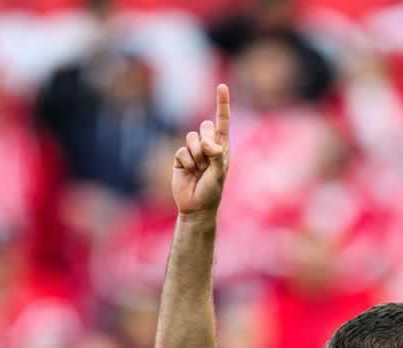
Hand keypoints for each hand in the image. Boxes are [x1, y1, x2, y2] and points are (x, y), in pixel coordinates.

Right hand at [172, 84, 229, 218]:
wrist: (195, 207)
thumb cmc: (212, 191)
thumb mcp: (219, 174)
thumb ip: (216, 156)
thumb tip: (209, 143)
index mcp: (222, 147)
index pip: (222, 121)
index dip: (222, 104)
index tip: (221, 86)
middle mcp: (208, 146)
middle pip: (205, 125)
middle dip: (206, 139)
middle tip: (208, 156)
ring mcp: (193, 151)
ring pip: (191, 137)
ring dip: (196, 154)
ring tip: (199, 169)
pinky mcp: (180, 157)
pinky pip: (181, 150)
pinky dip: (186, 162)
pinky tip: (189, 172)